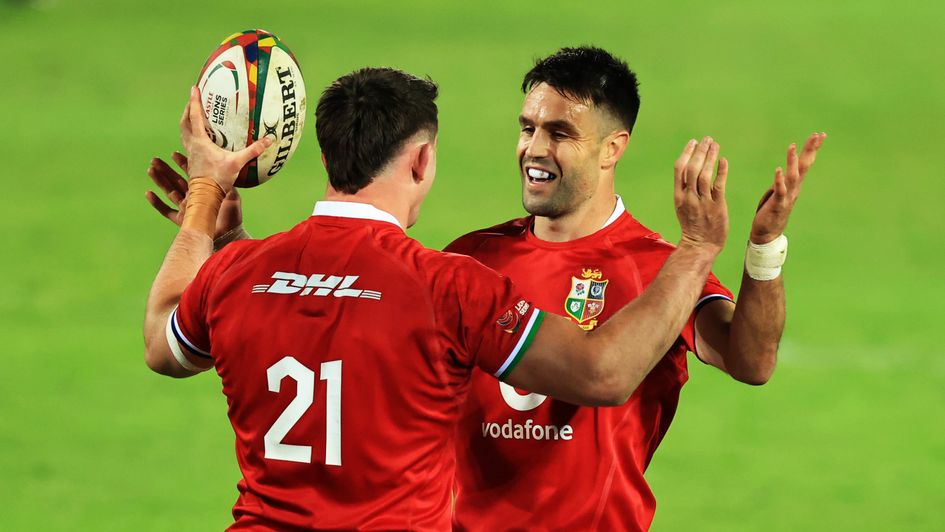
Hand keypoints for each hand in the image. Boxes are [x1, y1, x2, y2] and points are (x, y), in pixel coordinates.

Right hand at [145, 152, 243, 239]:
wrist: (228, 236)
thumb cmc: (232, 216)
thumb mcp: (232, 196)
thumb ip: (226, 183)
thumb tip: (226, 168)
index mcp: (204, 189)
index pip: (191, 173)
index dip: (182, 163)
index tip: (174, 153)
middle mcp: (193, 197)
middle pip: (175, 180)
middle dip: (165, 169)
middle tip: (155, 159)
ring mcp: (186, 208)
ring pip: (168, 191)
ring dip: (159, 180)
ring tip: (150, 169)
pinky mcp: (181, 220)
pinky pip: (165, 211)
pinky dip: (156, 202)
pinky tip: (148, 193)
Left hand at [179, 86, 270, 191]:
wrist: (206, 196)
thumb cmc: (219, 179)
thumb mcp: (237, 162)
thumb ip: (253, 150)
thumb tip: (269, 140)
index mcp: (200, 141)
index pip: (195, 116)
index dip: (194, 101)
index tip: (194, 89)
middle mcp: (192, 145)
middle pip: (184, 122)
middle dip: (187, 109)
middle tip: (193, 101)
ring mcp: (190, 154)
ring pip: (183, 133)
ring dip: (186, 122)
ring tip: (192, 116)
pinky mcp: (191, 161)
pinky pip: (187, 143)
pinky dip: (190, 136)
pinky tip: (197, 139)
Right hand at [673, 137, 728, 255]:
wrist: (700, 245)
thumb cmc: (693, 226)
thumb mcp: (683, 207)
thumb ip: (685, 190)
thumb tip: (690, 171)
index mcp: (679, 196)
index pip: (680, 169)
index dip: (686, 153)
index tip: (693, 142)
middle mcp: (689, 197)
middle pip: (692, 169)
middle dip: (699, 151)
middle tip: (706, 140)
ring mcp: (702, 202)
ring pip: (704, 175)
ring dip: (710, 158)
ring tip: (715, 145)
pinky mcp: (716, 206)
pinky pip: (718, 185)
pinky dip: (721, 171)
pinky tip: (723, 160)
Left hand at [750, 132, 826, 243]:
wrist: (767, 233)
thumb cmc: (771, 212)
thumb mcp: (778, 192)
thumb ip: (782, 181)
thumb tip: (783, 170)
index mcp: (794, 184)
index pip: (805, 162)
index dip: (811, 149)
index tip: (819, 134)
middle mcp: (794, 188)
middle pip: (804, 166)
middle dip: (810, 150)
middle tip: (817, 135)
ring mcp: (787, 196)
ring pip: (793, 176)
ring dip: (792, 161)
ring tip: (792, 146)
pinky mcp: (777, 204)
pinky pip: (780, 191)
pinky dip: (779, 180)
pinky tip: (778, 169)